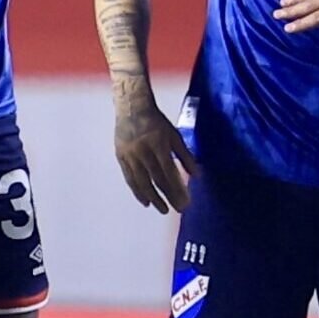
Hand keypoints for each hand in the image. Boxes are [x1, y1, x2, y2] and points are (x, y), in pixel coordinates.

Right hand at [112, 81, 196, 213]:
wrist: (131, 107)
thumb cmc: (157, 122)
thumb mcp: (174, 135)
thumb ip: (185, 155)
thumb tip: (197, 175)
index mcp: (158, 145)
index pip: (169, 172)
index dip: (177, 188)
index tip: (185, 201)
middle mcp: (143, 152)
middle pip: (156, 179)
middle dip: (167, 196)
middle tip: (176, 210)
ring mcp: (130, 155)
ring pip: (141, 182)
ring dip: (152, 198)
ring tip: (162, 209)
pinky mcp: (121, 157)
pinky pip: (129, 178)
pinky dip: (137, 191)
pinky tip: (145, 201)